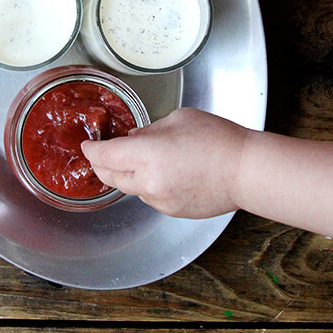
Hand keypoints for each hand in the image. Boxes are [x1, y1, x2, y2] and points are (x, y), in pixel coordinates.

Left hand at [81, 107, 247, 217]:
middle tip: (103, 153)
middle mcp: (148, 182)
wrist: (245, 171)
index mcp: (146, 155)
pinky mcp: (172, 212)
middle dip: (102, 165)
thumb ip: (149, 130)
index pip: (103, 156)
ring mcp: (160, 201)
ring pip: (130, 189)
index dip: (91, 149)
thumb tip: (134, 138)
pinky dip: (148, 186)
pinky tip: (164, 173)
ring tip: (141, 160)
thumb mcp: (178, 120)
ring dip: (127, 176)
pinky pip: (150, 197)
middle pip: (110, 177)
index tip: (88, 144)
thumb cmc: (217, 139)